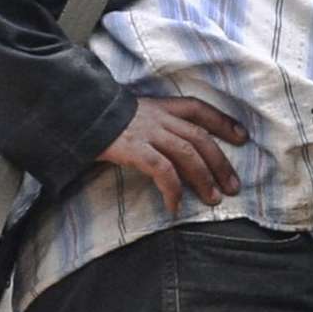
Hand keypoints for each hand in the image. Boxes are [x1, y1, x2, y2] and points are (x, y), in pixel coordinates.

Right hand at [98, 95, 246, 210]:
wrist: (69, 111)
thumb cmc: (97, 119)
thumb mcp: (129, 115)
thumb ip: (149, 125)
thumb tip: (166, 149)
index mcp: (158, 106)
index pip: (198, 109)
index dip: (223, 121)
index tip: (243, 137)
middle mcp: (158, 117)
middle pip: (200, 138)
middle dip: (220, 163)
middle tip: (233, 186)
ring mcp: (146, 131)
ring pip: (187, 154)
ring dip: (204, 178)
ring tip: (213, 199)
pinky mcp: (133, 148)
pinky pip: (161, 170)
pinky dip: (172, 189)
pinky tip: (175, 206)